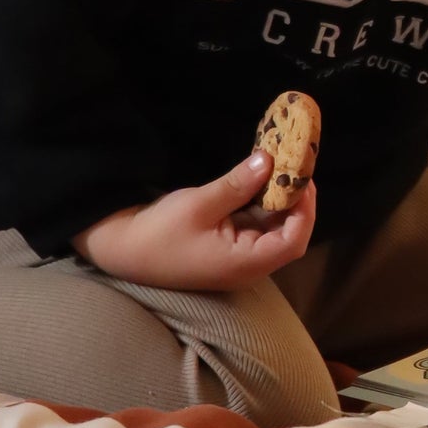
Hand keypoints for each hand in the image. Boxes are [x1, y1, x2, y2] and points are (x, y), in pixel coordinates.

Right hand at [72, 152, 317, 291]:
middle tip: (294, 167)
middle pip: (289, 236)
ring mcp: (239, 260)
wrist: (122, 251)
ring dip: (280, 201)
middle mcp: (248, 266)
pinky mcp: (229, 250)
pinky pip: (256, 228)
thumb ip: (238, 185)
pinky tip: (261, 180)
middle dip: (296, 202)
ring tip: (281, 167)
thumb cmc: (159, 232)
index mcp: (245, 263)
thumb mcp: (199, 204)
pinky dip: (262, 206)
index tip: (302, 177)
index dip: (305, 209)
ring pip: (273, 230)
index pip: (294, 241)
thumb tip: (269, 160)